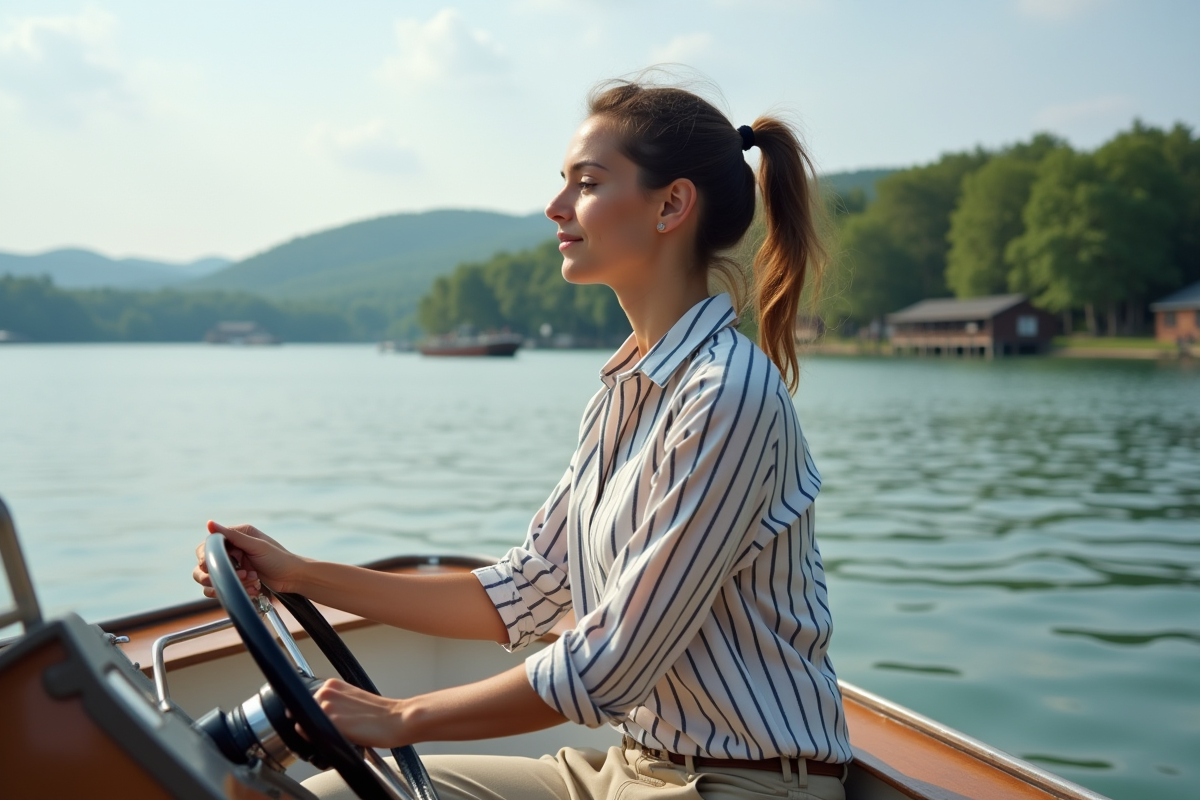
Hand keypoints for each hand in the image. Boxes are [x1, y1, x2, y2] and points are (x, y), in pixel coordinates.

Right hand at [192, 521, 307, 597]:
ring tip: (252, 580)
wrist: (293, 578)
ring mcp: (233, 565)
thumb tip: (209, 523)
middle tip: (242, 575)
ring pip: (213, 579)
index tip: (213, 567)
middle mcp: (232, 549)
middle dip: (222, 574)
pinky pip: (224, 588)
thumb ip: (233, 536)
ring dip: (233, 582)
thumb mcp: (257, 546)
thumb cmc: (280, 559)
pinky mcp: (236, 579)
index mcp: (236, 536)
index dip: (208, 558)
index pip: (208, 545)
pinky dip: (237, 590)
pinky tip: (253, 588)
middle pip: (206, 564)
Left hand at [310, 679, 406, 748]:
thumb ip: (332, 703)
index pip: (306, 704)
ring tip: (341, 736)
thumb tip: (313, 717)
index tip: (326, 723)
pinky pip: (311, 735)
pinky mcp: (332, 722)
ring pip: (305, 726)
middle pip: (303, 715)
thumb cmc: (379, 715)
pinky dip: (320, 741)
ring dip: (317, 733)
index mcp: (331, 684)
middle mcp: (326, 692)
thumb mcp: (351, 700)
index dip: (313, 716)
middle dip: (314, 724)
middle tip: (337, 731)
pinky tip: (339, 739)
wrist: (397, 720)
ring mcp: (327, 706)